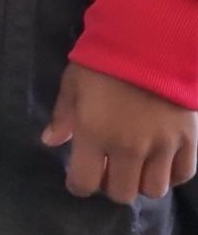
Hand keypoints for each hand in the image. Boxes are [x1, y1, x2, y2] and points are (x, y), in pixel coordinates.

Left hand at [42, 62, 197, 201]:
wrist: (151, 41)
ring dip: (140, 182)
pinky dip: (170, 175)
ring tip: (134, 165)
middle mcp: (129, 148)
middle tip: (107, 168)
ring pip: (153, 190)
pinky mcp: (189, 140)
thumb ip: (62, 116)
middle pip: (121, 193)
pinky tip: (159, 162)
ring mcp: (162, 147)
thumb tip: (50, 141)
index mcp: (95, 134)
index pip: (85, 182)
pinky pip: (183, 175)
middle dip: (110, 184)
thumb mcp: (72, 83)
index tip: (78, 177)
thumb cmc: (103, 61)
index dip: (78, 184)